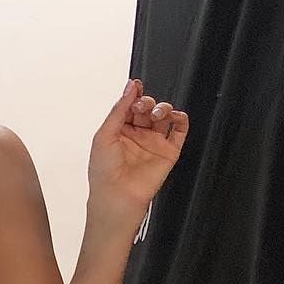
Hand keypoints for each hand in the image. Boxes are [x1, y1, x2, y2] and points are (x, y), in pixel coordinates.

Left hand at [87, 78, 189, 223]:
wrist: (117, 195)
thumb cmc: (104, 172)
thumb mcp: (104, 134)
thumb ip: (119, 109)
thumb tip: (131, 87)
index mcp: (118, 131)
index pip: (129, 106)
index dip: (133, 95)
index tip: (136, 87)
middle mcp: (137, 136)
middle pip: (147, 108)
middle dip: (146, 102)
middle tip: (141, 107)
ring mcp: (153, 143)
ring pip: (164, 116)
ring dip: (162, 108)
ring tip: (155, 114)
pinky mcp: (168, 152)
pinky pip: (179, 131)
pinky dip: (180, 119)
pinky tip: (174, 116)